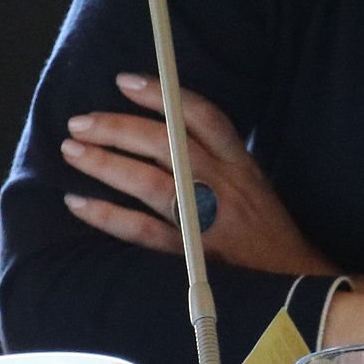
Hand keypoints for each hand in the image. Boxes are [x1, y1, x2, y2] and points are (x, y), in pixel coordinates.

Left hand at [61, 73, 336, 274]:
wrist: (291, 280)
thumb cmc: (266, 229)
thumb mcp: (252, 182)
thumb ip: (218, 157)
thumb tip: (168, 129)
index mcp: (240, 164)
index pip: (202, 117)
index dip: (163, 96)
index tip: (125, 82)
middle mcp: (223, 184)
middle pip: (167, 144)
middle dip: (118, 128)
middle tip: (80, 121)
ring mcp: (205, 218)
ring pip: (149, 182)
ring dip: (105, 163)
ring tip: (72, 150)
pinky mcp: (189, 252)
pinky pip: (142, 231)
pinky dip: (108, 216)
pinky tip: (77, 203)